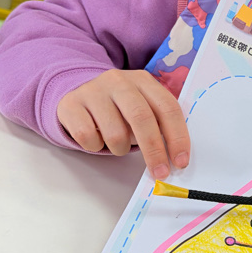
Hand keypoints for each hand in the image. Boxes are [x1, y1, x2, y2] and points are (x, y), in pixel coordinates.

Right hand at [57, 69, 189, 178]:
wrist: (78, 92)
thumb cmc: (118, 107)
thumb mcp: (142, 105)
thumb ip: (159, 124)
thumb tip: (175, 157)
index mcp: (143, 80)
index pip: (167, 108)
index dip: (177, 137)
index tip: (180, 162)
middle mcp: (119, 81)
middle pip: (142, 118)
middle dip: (154, 151)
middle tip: (159, 172)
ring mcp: (93, 91)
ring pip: (115, 134)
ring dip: (121, 149)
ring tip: (118, 144)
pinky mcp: (71, 104)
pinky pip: (88, 137)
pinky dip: (95, 147)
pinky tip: (96, 137)